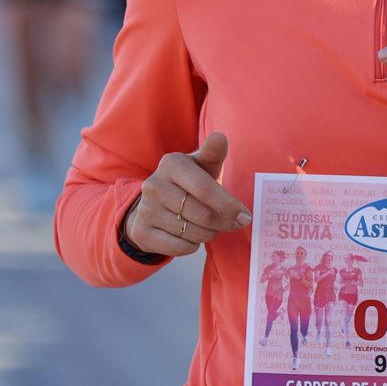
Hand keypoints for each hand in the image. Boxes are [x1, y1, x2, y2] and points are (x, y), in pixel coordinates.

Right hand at [124, 132, 249, 257]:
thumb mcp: (202, 167)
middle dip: (223, 223)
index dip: (229, 206)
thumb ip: (213, 154)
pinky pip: (179, 247)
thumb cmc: (190, 183)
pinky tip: (190, 235)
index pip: (206, 189)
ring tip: (209, 226)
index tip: (245, 216)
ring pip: (192, 233)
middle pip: (203, 215)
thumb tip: (220, 137)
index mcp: (171, 164)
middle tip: (231, 223)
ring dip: (208, 234)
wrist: (154, 205)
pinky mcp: (141, 232)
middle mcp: (154, 184)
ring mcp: (145, 209)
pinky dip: (192, 245)